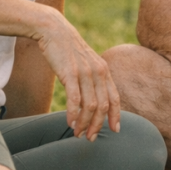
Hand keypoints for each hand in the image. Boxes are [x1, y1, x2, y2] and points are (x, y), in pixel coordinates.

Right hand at [34, 10, 120, 140]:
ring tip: (77, 134)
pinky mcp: (70, 73)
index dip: (116, 116)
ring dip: (83, 123)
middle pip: (103, 106)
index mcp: (105, 71)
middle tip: (89, 138)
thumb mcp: (87, 64)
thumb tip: (93, 102)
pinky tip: (69, 123)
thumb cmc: (69, 51)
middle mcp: (99, 72)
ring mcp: (85, 73)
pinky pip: (74, 99)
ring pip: (89, 106)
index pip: (115, 98)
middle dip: (97, 126)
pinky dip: (73, 114)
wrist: (55, 31)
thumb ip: (93, 80)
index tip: (115, 130)